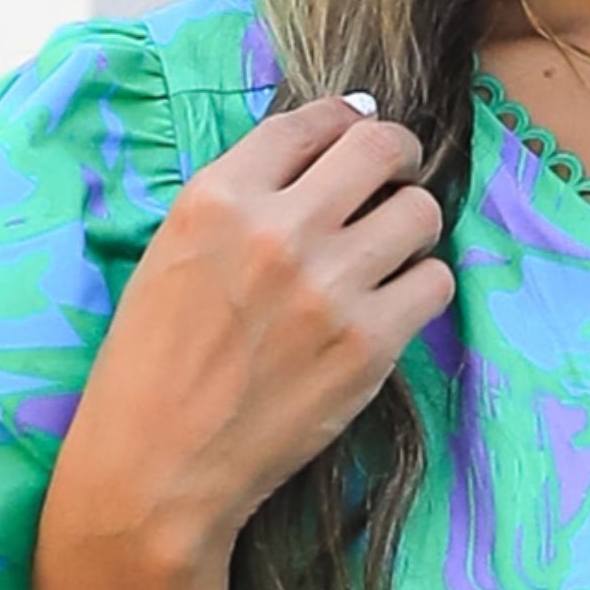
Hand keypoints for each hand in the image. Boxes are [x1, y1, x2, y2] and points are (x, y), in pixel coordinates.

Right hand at [41, 95, 451, 577]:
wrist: (158, 468)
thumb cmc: (154, 363)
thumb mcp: (175, 251)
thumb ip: (245, 197)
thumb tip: (333, 136)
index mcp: (219, 197)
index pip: (312, 120)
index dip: (345, 123)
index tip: (354, 140)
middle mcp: (278, 230)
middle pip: (382, 147)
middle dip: (396, 156)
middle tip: (393, 180)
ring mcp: (329, 288)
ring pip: (420, 212)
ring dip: (412, 225)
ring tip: (389, 251)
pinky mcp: (368, 346)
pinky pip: (435, 283)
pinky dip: (421, 288)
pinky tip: (392, 304)